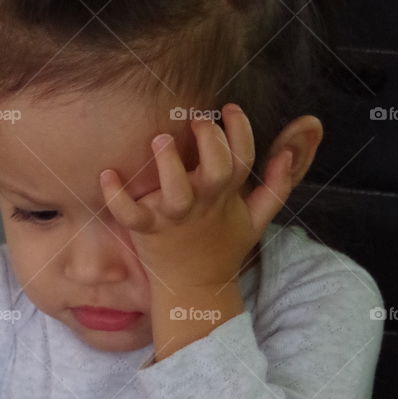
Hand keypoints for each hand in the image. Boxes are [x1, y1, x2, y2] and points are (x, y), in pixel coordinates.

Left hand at [99, 104, 293, 291]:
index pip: (244, 158)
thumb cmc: (223, 245)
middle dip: (210, 141)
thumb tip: (290, 152)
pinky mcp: (147, 230)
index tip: (229, 108)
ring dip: (169, 164)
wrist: (195, 289)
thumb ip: (278, 184)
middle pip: (216, 169)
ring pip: (176, 192)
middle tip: (198, 120)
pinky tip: (107, 174)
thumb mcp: (257, 218)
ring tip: (160, 139)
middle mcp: (203, 203)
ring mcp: (174, 218)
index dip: (240, 130)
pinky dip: (116, 197)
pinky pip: (130, 215)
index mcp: (227, 195)